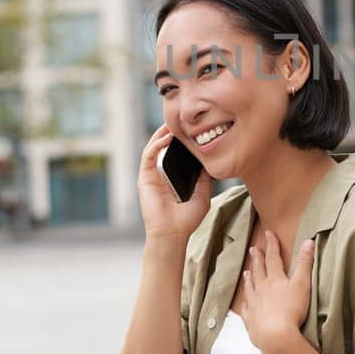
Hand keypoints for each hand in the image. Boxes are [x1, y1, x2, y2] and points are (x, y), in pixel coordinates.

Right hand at [136, 124, 212, 241]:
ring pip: (153, 147)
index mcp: (173, 178)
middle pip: (163, 147)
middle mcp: (161, 174)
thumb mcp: (202, 195)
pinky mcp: (144, 178)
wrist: (173, 234)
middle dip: (171, 132)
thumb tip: (210, 161)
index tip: (193, 128)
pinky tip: (167, 137)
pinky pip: (148, 156)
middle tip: (181, 119)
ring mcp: (151, 175)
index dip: (182, 140)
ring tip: (173, 123)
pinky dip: (156, 144)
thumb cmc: (187, 220)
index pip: (176, 154)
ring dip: (162, 133)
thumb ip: (204, 178)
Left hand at [238, 230, 315, 350]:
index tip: (268, 234)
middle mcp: (262, 289)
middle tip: (254, 249)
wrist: (276, 334)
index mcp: (275, 279)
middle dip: (257, 259)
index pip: (273, 258)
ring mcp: (254, 304)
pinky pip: (246, 309)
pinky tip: (244, 302)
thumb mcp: (302, 284)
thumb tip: (308, 242)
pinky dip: (245, 304)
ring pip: (250, 288)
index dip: (272, 245)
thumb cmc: (291, 310)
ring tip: (246, 272)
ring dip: (249, 278)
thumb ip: (305, 263)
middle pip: (259, 270)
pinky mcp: (251, 319)